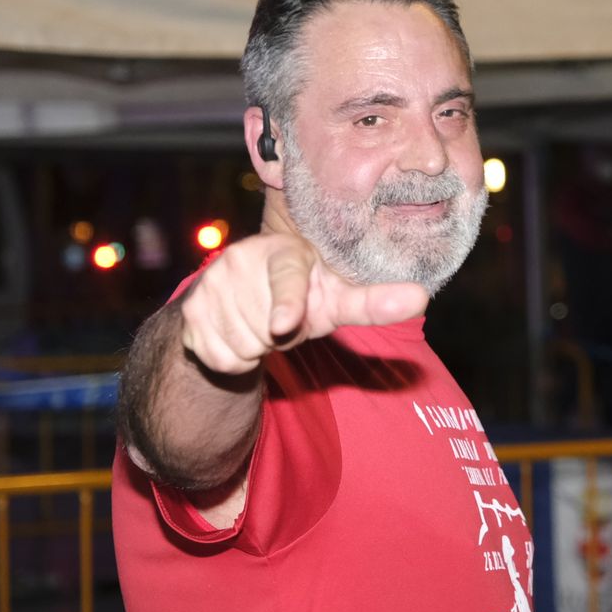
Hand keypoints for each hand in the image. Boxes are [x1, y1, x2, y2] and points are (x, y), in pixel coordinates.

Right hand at [178, 233, 427, 373]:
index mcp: (281, 252)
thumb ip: (374, 301)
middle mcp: (240, 261)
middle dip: (281, 337)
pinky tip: (239, 335)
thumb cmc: (302, 295)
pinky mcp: (190, 313)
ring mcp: (210, 287)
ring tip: (262, 325)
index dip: (288, 303)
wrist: (242, 301)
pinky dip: (236, 359)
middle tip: (283, 319)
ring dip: (258, 349)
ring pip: (244, 346)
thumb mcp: (336, 300)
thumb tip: (422, 297)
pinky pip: (222, 358)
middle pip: (268, 330)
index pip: (287, 281)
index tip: (286, 324)